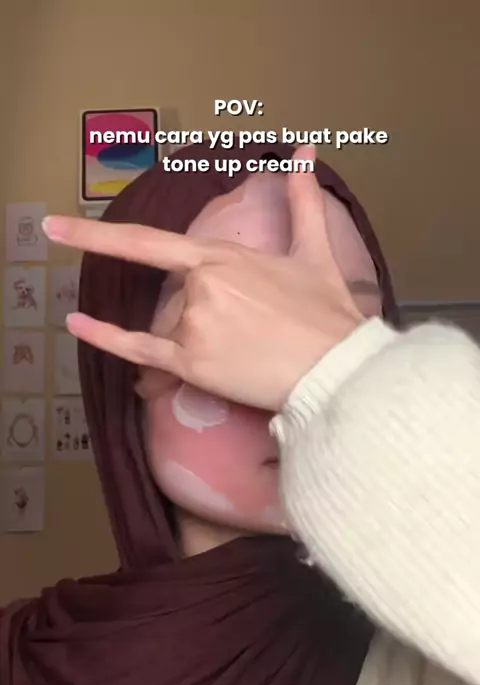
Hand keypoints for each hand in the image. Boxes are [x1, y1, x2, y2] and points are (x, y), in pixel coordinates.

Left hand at [42, 146, 362, 411]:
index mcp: (220, 258)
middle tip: (257, 333)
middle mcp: (198, 289)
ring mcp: (191, 327)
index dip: (95, 235)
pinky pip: (140, 351)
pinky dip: (106, 339)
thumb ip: (301, 200)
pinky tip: (77, 325)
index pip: (146, 243)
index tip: (54, 227)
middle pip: (176, 298)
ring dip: (204, 338)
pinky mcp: (191, 366)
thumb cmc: (326, 313)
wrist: (335, 369)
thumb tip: (304, 149)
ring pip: (172, 329)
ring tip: (251, 351)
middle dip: (211, 314)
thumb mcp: (313, 251)